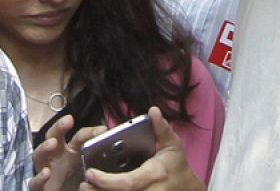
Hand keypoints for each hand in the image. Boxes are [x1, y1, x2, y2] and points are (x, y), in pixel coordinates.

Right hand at [29, 116, 105, 190]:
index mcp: (73, 151)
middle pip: (55, 137)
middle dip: (60, 127)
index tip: (103, 129)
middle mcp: (58, 157)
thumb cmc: (81, 179)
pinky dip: (39, 177)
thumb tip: (120, 147)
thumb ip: (102, 155)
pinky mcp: (40, 186)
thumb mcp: (93, 165)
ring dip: (44, 148)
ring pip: (40, 155)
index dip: (90, 131)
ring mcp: (46, 170)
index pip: (80, 136)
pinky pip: (35, 181)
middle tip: (68, 120)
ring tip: (52, 143)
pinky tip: (46, 173)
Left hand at [83, 109, 202, 190]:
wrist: (183, 186)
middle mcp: (149, 190)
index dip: (107, 181)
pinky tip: (96, 190)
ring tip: (85, 188)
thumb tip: (152, 111)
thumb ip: (161, 128)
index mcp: (154, 174)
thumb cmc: (175, 164)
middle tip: (82, 184)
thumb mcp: (172, 144)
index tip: (90, 173)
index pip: (128, 182)